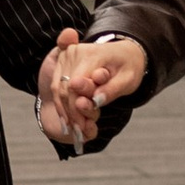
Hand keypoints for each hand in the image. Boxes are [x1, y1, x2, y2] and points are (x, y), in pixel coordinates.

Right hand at [38, 28, 148, 144]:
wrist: (124, 53)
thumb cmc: (128, 67)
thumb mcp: (128, 80)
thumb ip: (112, 90)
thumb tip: (96, 100)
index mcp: (93, 55)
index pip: (77, 85)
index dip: (77, 108)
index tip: (83, 127)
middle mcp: (75, 52)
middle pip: (65, 89)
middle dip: (71, 113)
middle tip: (79, 131)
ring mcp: (66, 56)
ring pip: (58, 89)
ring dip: (65, 110)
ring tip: (75, 127)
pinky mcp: (61, 61)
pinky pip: (56, 86)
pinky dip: (62, 104)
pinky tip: (69, 118)